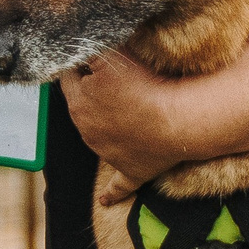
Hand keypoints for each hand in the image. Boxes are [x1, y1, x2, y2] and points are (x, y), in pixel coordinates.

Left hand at [60, 51, 196, 203]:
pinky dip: (111, 194)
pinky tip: (105, 201)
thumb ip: (91, 49)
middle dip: (94, 94)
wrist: (178, 119)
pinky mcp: (131, 171)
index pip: (70, 77)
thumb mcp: (112, 54)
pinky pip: (118, 187)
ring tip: (130, 108)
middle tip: (117, 81)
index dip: (84, 65)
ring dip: (108, 125)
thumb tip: (78, 46)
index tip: (97, 58)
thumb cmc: (147, 85)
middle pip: (83, 106)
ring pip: (99, 137)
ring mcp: (107, 153)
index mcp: (78, 103)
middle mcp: (87, 130)